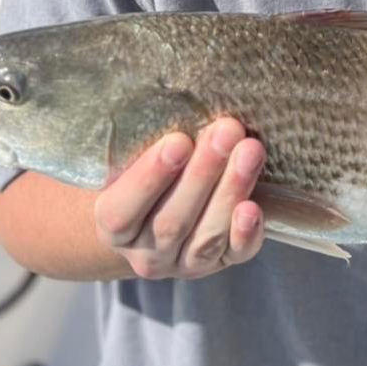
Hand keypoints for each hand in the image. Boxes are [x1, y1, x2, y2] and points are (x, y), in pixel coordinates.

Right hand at [94, 118, 267, 278]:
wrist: (159, 211)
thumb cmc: (147, 170)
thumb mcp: (132, 159)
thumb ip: (143, 141)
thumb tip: (180, 102)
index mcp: (113, 226)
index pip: (122, 212)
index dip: (149, 178)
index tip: (178, 141)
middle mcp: (145, 252)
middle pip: (172, 221)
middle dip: (203, 173)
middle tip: (226, 130)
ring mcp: (183, 262)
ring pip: (206, 235)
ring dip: (231, 190)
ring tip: (251, 150)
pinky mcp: (220, 263)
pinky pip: (234, 254)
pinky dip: (246, 233)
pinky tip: (254, 208)